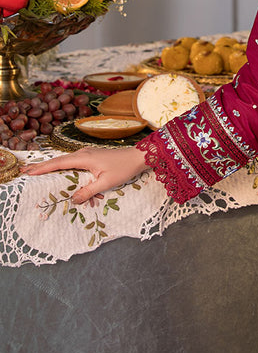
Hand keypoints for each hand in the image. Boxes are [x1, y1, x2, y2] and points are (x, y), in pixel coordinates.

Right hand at [24, 146, 147, 202]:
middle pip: (58, 160)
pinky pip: (72, 161)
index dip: (42, 168)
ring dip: (50, 166)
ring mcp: (87, 154)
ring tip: (35, 171)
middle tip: (24, 171)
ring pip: (64, 160)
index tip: (28, 172)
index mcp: (84, 158)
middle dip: (41, 166)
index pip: (58, 163)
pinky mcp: (91, 156)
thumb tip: (72, 200)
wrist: (138, 157)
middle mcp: (83, 153)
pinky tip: (57, 170)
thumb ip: (88, 191)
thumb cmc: (123, 168)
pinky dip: (61, 166)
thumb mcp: (106, 183)